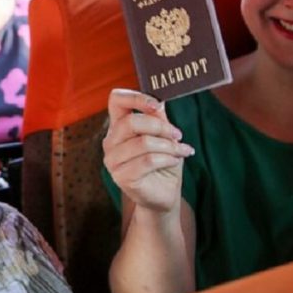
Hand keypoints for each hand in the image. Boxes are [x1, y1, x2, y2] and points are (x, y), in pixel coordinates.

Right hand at [102, 89, 192, 213]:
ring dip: (169, 146)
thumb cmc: (163, 164)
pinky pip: (148, 161)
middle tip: (178, 135)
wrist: (165, 195)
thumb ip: (158, 118)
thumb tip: (160, 97)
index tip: (157, 106)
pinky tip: (176, 161)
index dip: (136, 97)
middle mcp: (110, 142)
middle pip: (131, 122)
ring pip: (143, 143)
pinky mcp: (121, 177)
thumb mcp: (164, 136)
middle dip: (160, 127)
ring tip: (181, 151)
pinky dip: (167, 158)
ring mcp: (112, 161)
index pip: (116, 100)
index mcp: (118, 127)